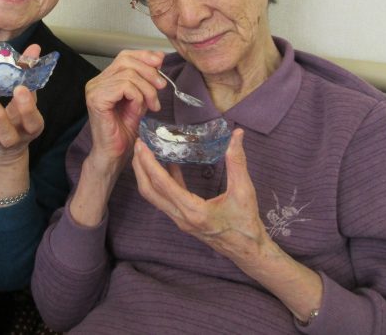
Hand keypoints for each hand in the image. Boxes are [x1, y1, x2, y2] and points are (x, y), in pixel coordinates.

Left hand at [0, 44, 43, 163]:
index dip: (27, 107)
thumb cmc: (19, 115)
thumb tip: (34, 48)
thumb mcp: (27, 97)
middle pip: (5, 132)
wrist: (5, 146)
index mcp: (31, 128)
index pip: (32, 120)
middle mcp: (13, 139)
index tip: (19, 88)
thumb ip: (29, 74)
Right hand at [84, 49, 165, 175]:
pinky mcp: (96, 99)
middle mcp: (96, 82)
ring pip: (129, 75)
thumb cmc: (124, 130)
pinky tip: (139, 109)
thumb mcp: (141, 99)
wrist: (115, 153)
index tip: (160, 63)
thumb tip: (158, 57)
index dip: (144, 56)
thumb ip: (146, 79)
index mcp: (105, 79)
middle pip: (127, 62)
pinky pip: (125, 87)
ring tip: (153, 105)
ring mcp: (94, 90)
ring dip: (147, 90)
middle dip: (149, 73)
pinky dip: (138, 96)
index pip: (124, 56)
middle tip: (161, 88)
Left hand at [132, 129, 270, 264]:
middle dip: (140, 167)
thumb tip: (237, 134)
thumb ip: (237, 161)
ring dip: (146, 175)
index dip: (149, 163)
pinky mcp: (184, 219)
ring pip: (154, 196)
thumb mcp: (244, 191)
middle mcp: (181, 217)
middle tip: (137, 144)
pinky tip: (169, 165)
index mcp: (193, 211)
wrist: (248, 251)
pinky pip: (166, 199)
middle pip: (149, 191)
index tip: (141, 145)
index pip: (162, 184)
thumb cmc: (246, 223)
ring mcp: (180, 220)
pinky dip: (162, 181)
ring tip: (145, 153)